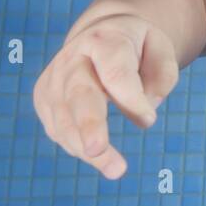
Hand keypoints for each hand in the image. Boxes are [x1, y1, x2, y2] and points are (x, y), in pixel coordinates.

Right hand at [32, 15, 180, 178]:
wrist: (100, 36)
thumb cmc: (136, 47)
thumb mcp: (160, 48)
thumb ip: (162, 76)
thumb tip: (143, 111)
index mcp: (103, 41)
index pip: (115, 72)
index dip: (130, 100)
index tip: (149, 121)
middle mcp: (72, 59)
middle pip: (78, 94)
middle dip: (88, 123)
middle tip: (97, 147)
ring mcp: (53, 80)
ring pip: (64, 120)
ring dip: (86, 149)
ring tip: (115, 170)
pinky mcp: (43, 100)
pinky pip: (59, 131)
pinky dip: (79, 148)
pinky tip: (101, 157)